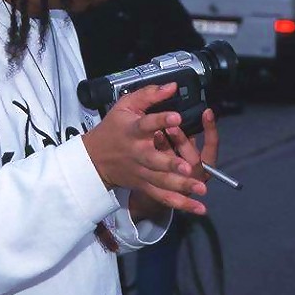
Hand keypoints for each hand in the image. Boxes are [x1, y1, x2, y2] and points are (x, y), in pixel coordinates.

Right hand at [82, 83, 207, 214]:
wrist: (94, 158)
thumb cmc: (114, 128)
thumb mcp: (126, 105)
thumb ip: (149, 94)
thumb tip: (173, 86)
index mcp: (133, 131)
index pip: (146, 124)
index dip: (160, 121)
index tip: (176, 117)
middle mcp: (138, 154)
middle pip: (154, 160)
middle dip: (170, 164)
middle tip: (188, 167)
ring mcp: (142, 172)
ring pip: (162, 181)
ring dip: (181, 186)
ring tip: (200, 188)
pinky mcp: (145, 185)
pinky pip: (163, 196)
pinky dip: (180, 203)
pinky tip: (198, 208)